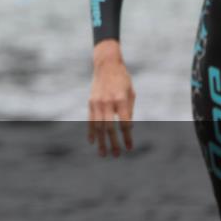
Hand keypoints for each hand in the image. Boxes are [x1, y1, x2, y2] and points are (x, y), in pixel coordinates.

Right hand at [88, 40, 135, 157]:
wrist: (106, 64)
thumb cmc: (122, 79)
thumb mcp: (131, 92)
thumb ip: (128, 110)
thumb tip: (126, 128)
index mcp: (121, 99)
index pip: (124, 123)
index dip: (127, 137)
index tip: (129, 148)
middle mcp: (108, 102)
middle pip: (110, 127)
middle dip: (113, 143)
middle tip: (116, 155)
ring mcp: (97, 102)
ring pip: (98, 126)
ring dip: (101, 142)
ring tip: (103, 154)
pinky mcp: (91, 102)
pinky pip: (90, 120)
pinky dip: (91, 132)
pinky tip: (92, 142)